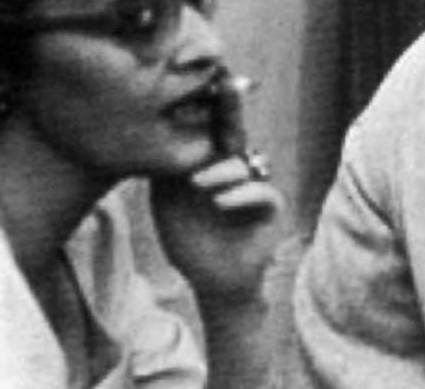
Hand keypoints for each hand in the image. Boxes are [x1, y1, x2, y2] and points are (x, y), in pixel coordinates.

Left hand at [150, 155, 284, 302]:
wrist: (215, 282)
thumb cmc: (190, 246)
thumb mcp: (168, 210)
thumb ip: (163, 180)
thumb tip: (153, 148)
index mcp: (213, 170)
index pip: (206, 144)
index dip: (189, 143)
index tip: (167, 148)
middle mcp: (236, 175)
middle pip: (225, 147)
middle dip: (203, 152)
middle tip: (181, 163)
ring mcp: (255, 188)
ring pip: (244, 165)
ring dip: (220, 171)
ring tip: (196, 183)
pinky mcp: (272, 207)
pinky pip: (264, 192)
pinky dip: (244, 194)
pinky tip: (220, 202)